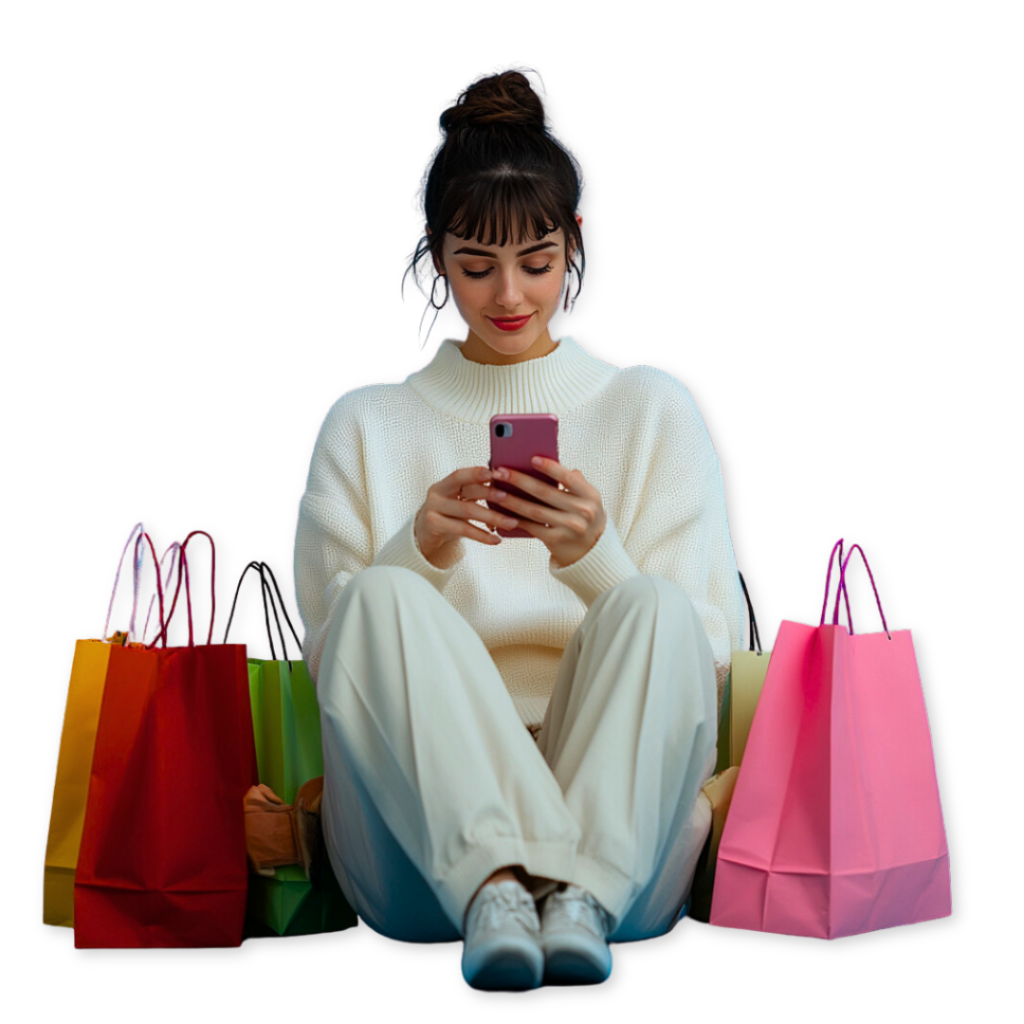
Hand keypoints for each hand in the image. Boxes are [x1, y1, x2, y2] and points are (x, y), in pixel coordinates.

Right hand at [414, 466, 519, 566]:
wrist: (424, 538)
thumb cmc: (449, 518)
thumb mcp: (458, 503)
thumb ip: (474, 494)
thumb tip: (506, 489)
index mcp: (444, 484)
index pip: (461, 474)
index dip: (477, 473)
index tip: (495, 473)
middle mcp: (436, 494)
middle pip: (466, 491)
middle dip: (489, 493)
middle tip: (509, 497)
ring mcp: (433, 509)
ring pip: (467, 510)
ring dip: (492, 516)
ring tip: (511, 523)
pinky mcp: (433, 525)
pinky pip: (463, 529)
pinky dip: (482, 535)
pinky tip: (496, 540)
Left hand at [490, 456, 605, 568]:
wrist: (590, 550)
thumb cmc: (584, 517)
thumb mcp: (588, 498)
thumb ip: (574, 481)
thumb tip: (552, 461)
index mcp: (590, 495)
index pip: (568, 478)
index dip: (550, 468)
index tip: (532, 459)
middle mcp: (582, 512)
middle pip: (545, 493)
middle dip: (520, 480)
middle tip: (500, 471)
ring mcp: (569, 528)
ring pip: (534, 511)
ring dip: (512, 500)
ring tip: (496, 491)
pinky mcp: (556, 540)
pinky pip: (532, 527)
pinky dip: (516, 519)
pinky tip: (503, 512)